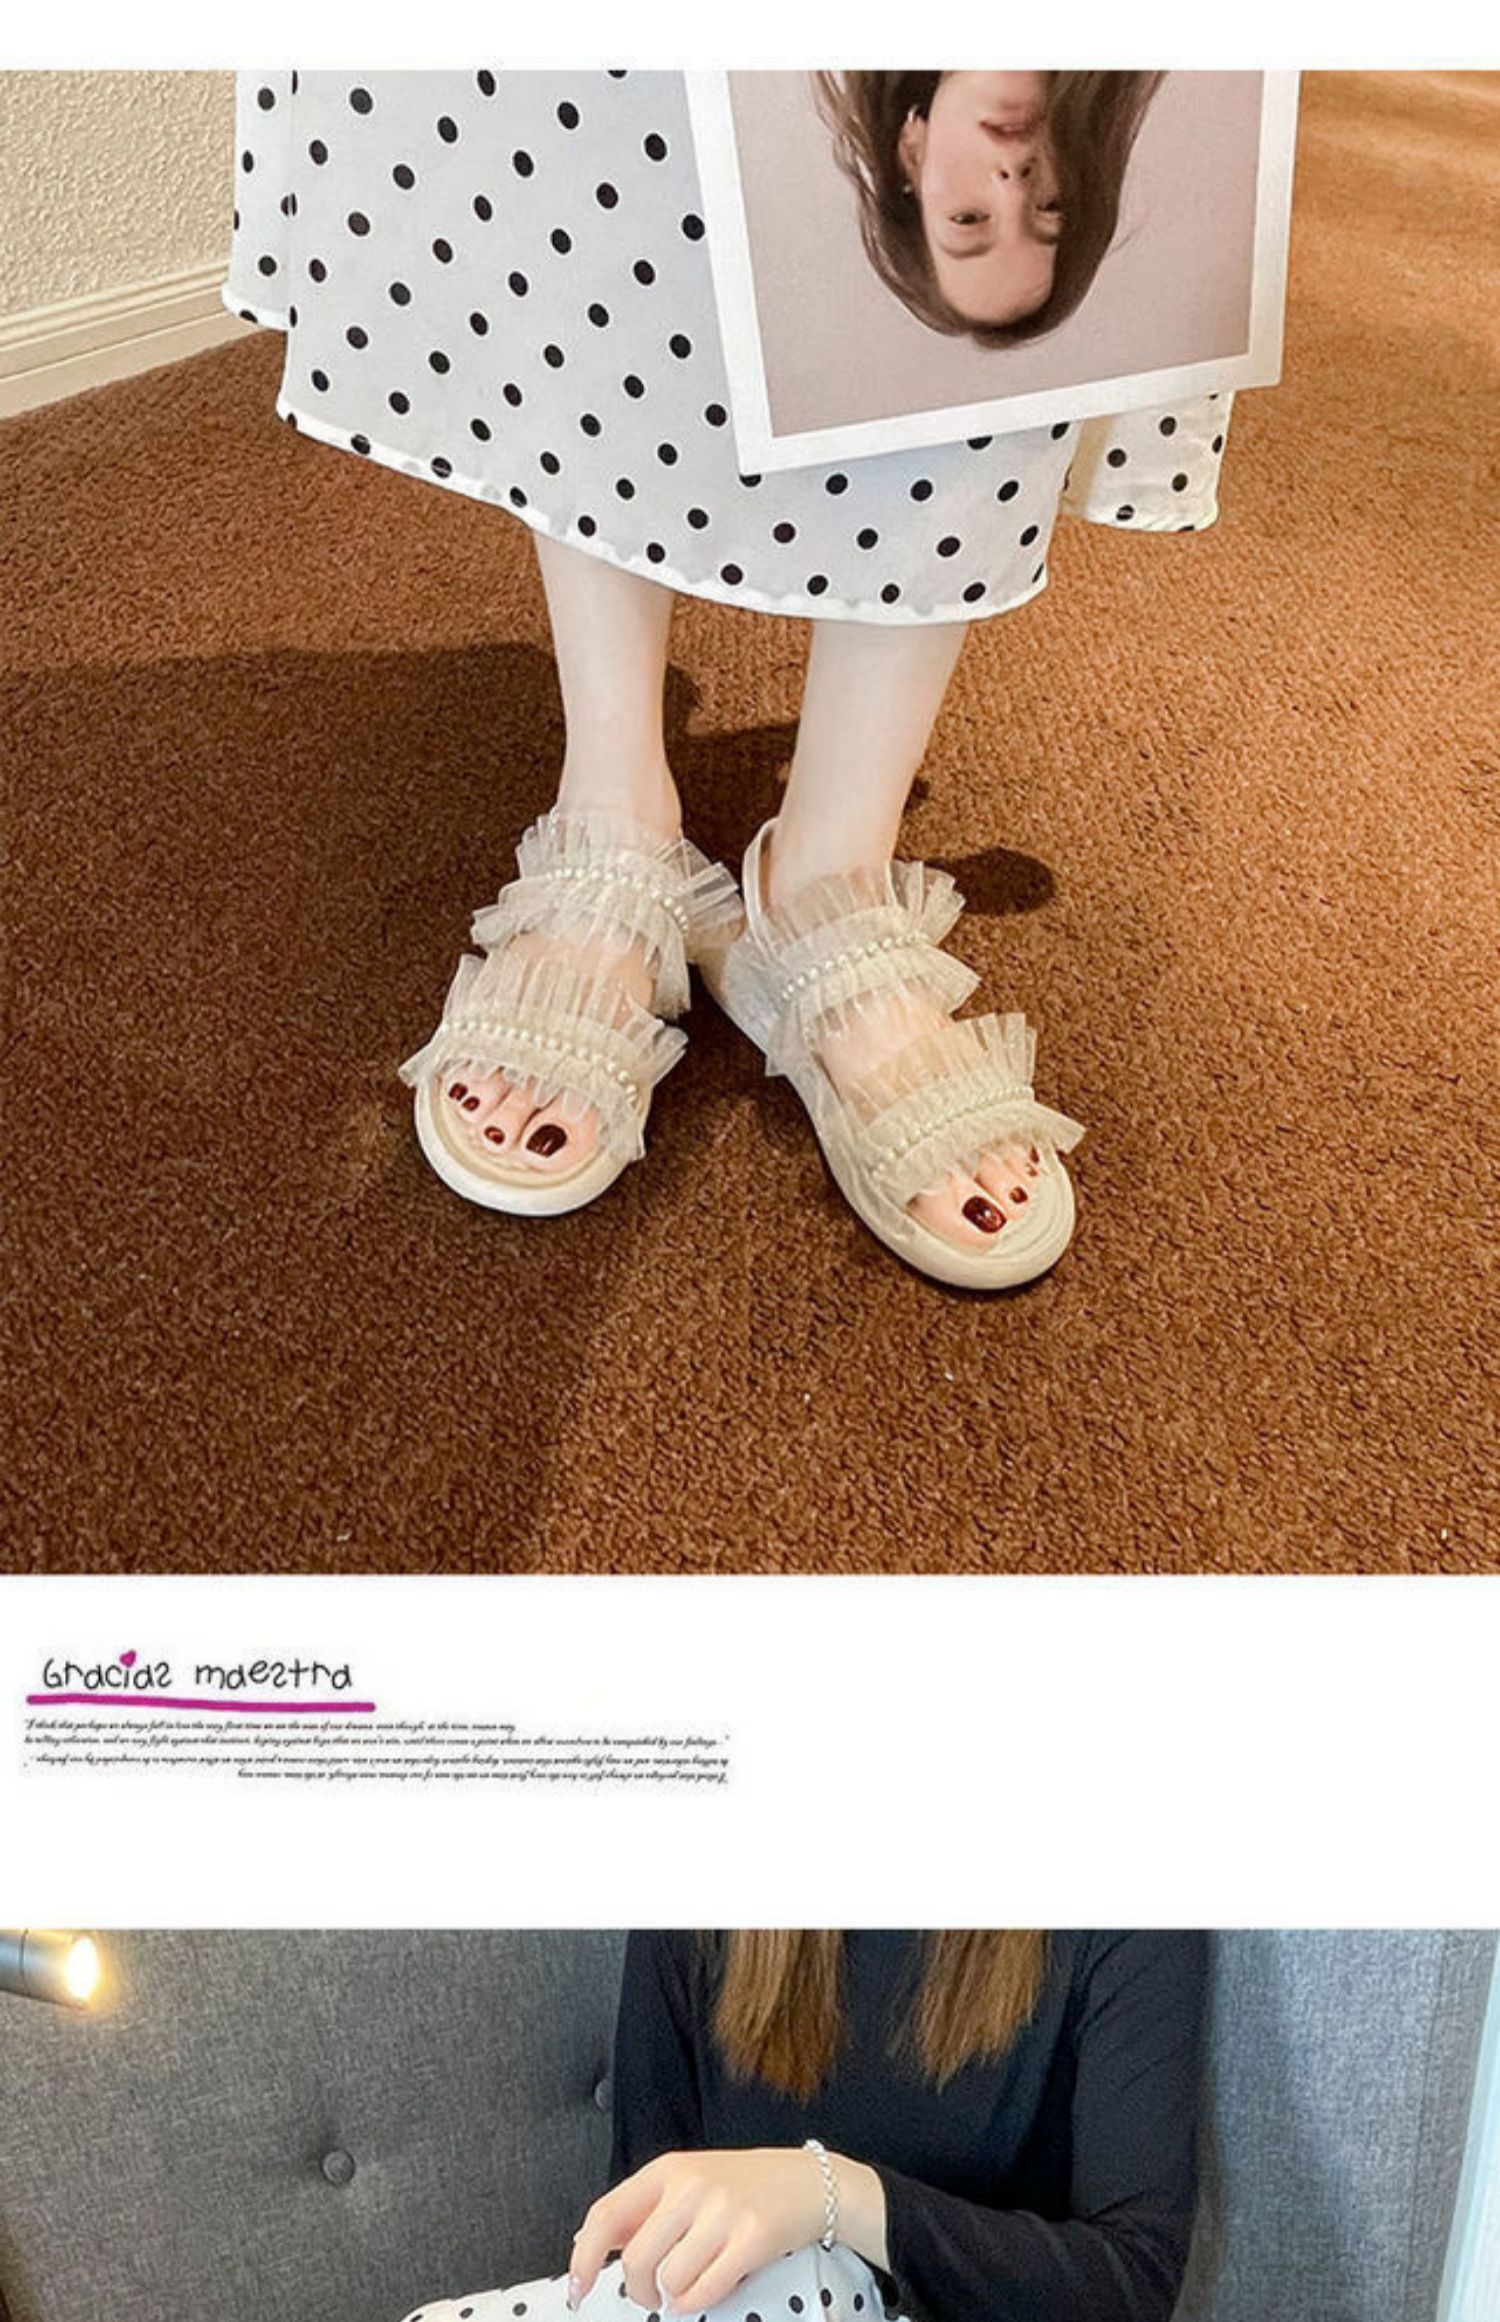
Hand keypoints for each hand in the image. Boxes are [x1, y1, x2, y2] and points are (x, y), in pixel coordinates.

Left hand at [569, 2147, 827, 2315]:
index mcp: (668, 2168)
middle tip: (651, 2295)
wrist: (807, 2182)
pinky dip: (695, 2303)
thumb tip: (591, 2243)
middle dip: (638, 2291)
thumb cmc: (742, 2186)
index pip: (607, 2215)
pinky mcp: (751, 2238)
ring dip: (672, 2298)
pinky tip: (705, 2290)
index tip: (578, 2288)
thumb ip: (645, 2209)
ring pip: (669, 2280)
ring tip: (689, 2285)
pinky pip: (704, 2291)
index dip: (584, 2258)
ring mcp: (723, 2210)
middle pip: (637, 2259)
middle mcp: (691, 2184)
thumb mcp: (688, 2181)